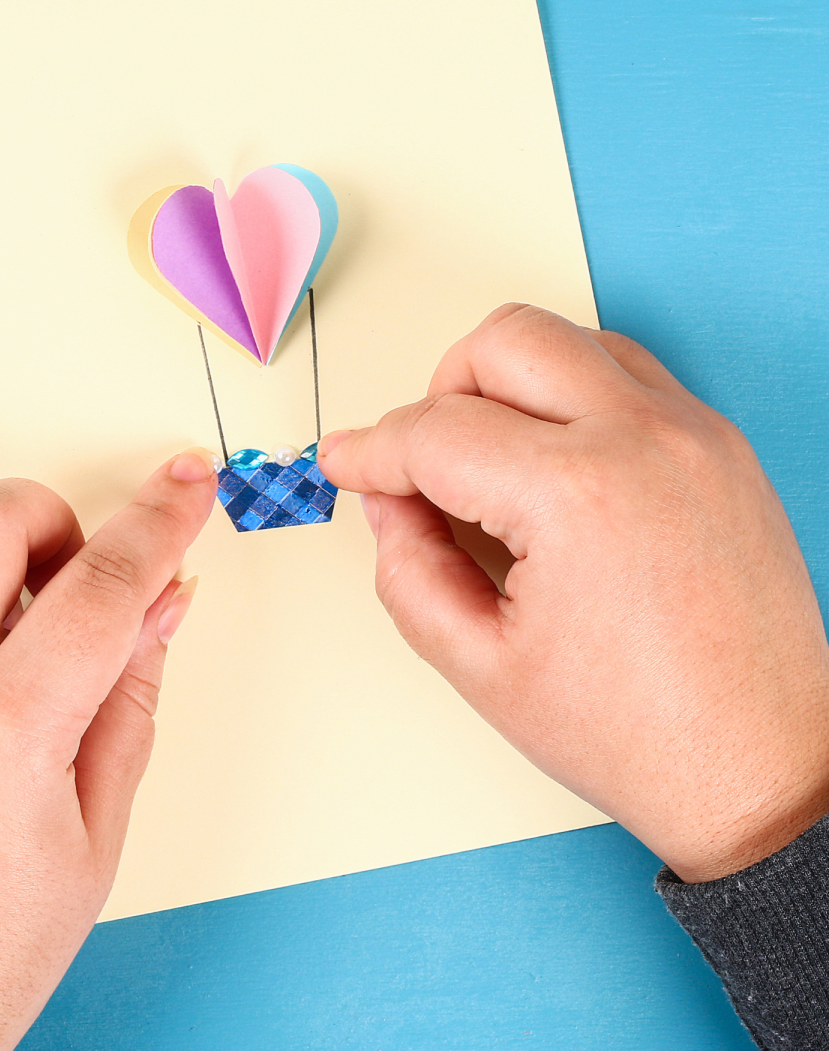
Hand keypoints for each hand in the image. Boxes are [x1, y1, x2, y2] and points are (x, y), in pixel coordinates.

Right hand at [319, 304, 828, 882]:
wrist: (760, 769)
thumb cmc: (642, 736)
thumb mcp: (480, 667)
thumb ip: (407, 570)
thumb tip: (389, 503)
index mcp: (575, 496)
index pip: (435, 433)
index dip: (371, 451)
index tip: (347, 464)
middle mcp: (643, 440)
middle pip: (501, 342)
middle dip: (437, 393)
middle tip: (422, 462)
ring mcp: (694, 433)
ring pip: (567, 339)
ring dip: (507, 382)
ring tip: (491, 461)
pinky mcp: (719, 445)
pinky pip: (625, 372)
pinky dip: (570, 394)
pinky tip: (554, 462)